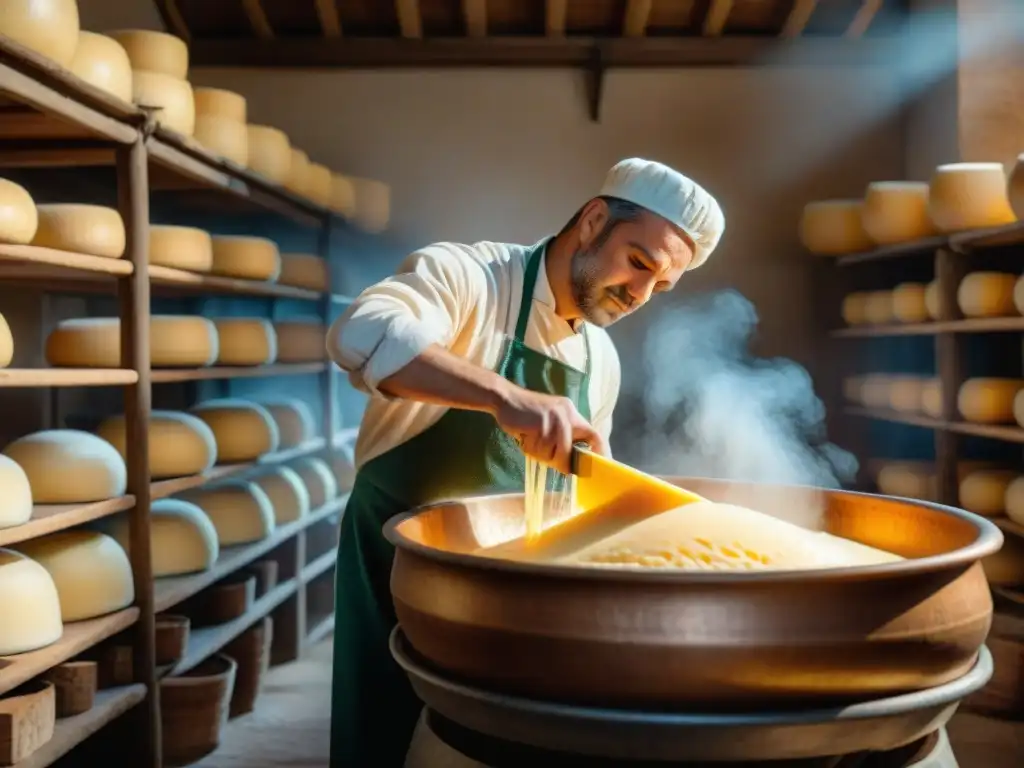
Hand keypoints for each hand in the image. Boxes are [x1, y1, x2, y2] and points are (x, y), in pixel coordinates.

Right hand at [492, 383, 606, 474]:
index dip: (600, 453)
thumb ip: (562, 437)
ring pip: (553, 453)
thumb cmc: (526, 414)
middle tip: (545, 456)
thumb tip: (569, 464)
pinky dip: (530, 449)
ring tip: (530, 441)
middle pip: (569, 452)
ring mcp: (554, 419)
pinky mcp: (540, 424)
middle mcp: (567, 415)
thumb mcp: (551, 420)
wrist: (505, 397)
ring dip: (539, 454)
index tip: (598, 468)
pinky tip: (524, 437)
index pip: (594, 435)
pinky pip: (539, 449)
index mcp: (572, 414)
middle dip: (558, 461)